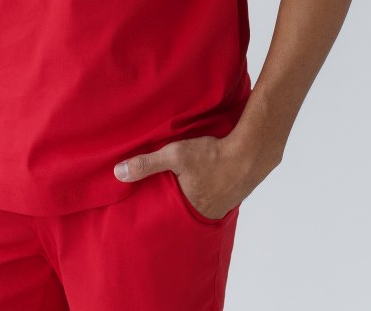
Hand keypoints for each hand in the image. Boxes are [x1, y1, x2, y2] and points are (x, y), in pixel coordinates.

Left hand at [113, 132, 279, 219]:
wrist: (252, 151)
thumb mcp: (175, 155)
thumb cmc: (212, 155)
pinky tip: (207, 183)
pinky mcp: (234, 195)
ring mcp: (223, 206)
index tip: (148, 218)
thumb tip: (118, 173)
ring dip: (193, 201)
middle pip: (186, 215)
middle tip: (165, 207)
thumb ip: (147, 164)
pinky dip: (209, 193)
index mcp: (190, 209)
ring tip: (184, 195)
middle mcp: (208, 213)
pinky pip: (217, 198)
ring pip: (202, 207)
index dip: (160, 217)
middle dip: (176, 212)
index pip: (169, 219)